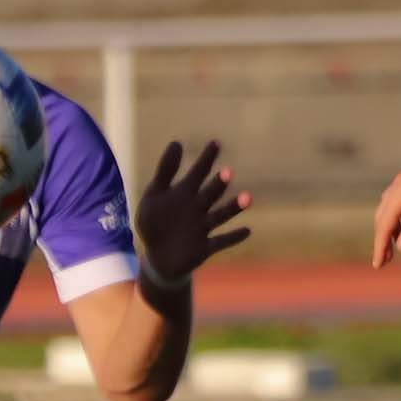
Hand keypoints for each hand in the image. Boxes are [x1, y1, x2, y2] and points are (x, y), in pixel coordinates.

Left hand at [135, 140, 252, 286]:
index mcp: (184, 194)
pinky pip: (221, 241)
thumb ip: (164, 172)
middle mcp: (197, 209)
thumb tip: (177, 142)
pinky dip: (233, 237)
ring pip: (220, 215)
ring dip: (233, 208)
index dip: (206, 159)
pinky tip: (247, 231)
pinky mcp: (204, 247)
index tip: (216, 143)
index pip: (197, 173)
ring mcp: (202, 228)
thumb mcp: (153, 195)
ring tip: (247, 198)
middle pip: (210, 193)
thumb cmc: (155, 224)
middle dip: (219, 184)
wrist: (157, 258)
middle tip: (227, 172)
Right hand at [370, 140, 400, 267]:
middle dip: (382, 240)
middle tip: (384, 260)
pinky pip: (396, 200)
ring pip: (388, 208)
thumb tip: (400, 247)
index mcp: (400, 196)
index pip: (384, 226)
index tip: (377, 265)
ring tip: (394, 245)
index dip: (380, 247)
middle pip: (382, 218)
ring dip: (389, 228)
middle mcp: (397, 187)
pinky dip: (396, 215)